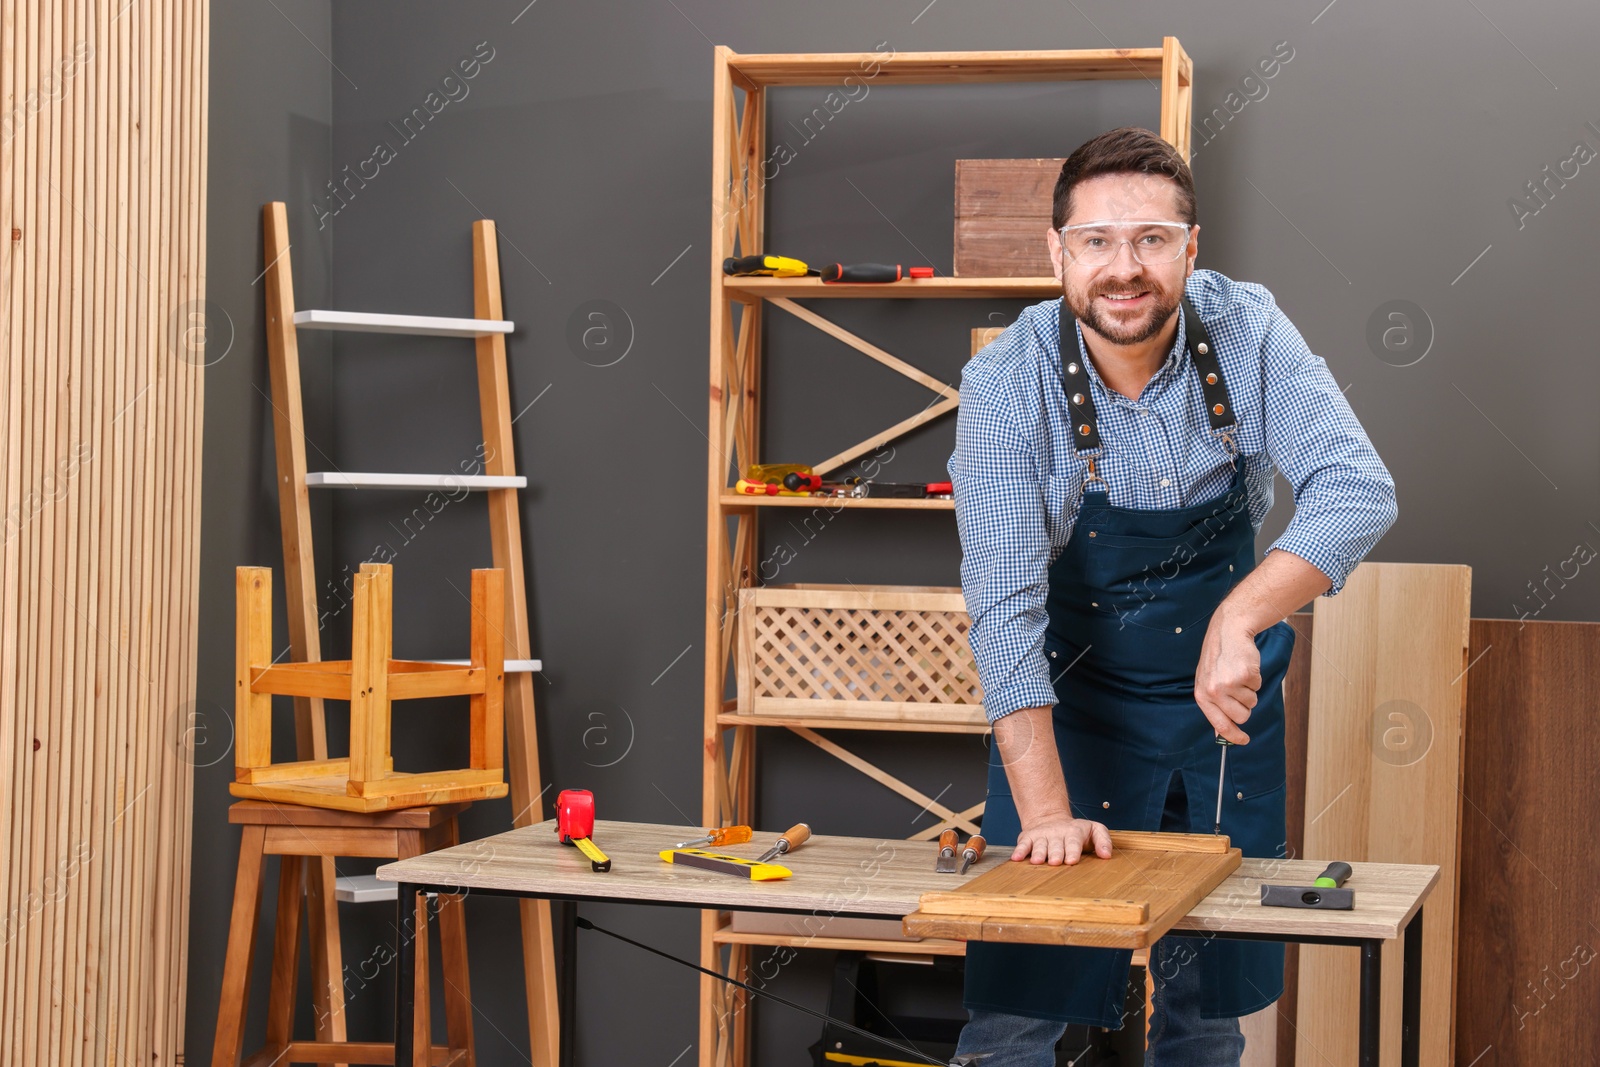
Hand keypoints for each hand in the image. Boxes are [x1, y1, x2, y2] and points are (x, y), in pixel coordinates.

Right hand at [1011, 812, 1112, 864]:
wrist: (1049, 819)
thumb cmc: (1075, 831)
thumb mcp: (1094, 830)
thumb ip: (1104, 840)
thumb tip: (1106, 855)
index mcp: (1073, 832)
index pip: (1073, 841)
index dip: (1072, 850)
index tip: (1071, 860)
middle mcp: (1056, 834)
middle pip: (1056, 845)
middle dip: (1056, 853)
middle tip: (1056, 862)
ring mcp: (1042, 836)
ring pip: (1040, 845)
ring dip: (1039, 853)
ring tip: (1038, 861)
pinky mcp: (1028, 838)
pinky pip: (1023, 844)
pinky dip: (1020, 851)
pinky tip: (1017, 858)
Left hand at [1195, 610, 1260, 744]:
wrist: (1228, 632)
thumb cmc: (1219, 659)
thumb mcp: (1208, 682)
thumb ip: (1214, 707)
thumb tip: (1221, 733)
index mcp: (1203, 695)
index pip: (1220, 724)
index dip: (1234, 736)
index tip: (1244, 740)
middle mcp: (1214, 691)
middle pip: (1242, 717)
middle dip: (1245, 707)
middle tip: (1239, 689)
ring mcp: (1229, 683)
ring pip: (1252, 702)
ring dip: (1250, 690)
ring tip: (1238, 674)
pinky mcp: (1245, 674)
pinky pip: (1258, 687)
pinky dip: (1255, 678)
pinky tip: (1245, 666)